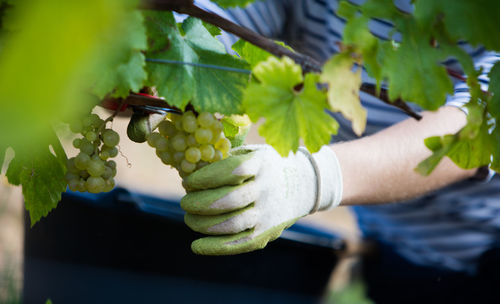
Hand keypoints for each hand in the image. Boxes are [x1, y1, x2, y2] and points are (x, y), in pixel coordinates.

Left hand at [181, 144, 342, 254]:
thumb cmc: (265, 166)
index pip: (232, 171)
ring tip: (189, 218)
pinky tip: (196, 246)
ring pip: (232, 224)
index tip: (188, 181)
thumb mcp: (252, 153)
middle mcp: (267, 189)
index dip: (206, 177)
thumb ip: (225, 158)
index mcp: (262, 164)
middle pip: (230, 200)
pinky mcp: (266, 233)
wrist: (303, 185)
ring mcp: (268, 213)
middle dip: (200, 203)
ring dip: (203, 225)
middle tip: (185, 202)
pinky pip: (239, 244)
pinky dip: (215, 247)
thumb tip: (188, 169)